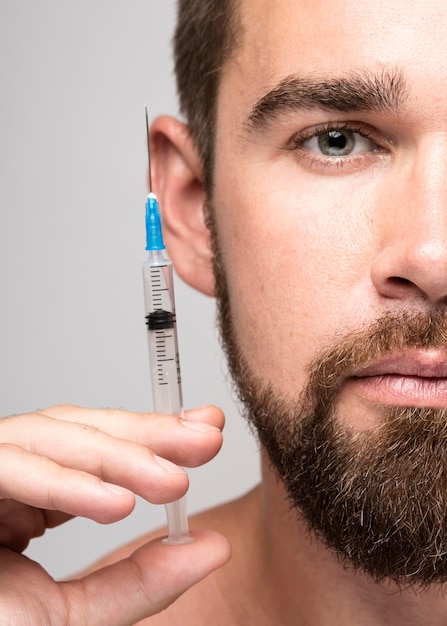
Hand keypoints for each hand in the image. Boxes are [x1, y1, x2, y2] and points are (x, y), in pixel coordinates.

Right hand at [0, 404, 229, 623]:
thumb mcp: (74, 616)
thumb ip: (141, 582)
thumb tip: (213, 547)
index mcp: (32, 501)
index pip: (100, 452)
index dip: (155, 436)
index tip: (208, 430)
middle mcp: (7, 478)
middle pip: (82, 432)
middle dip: (147, 434)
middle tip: (205, 439)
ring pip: (51, 438)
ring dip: (116, 457)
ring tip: (172, 482)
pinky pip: (9, 466)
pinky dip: (61, 483)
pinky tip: (115, 504)